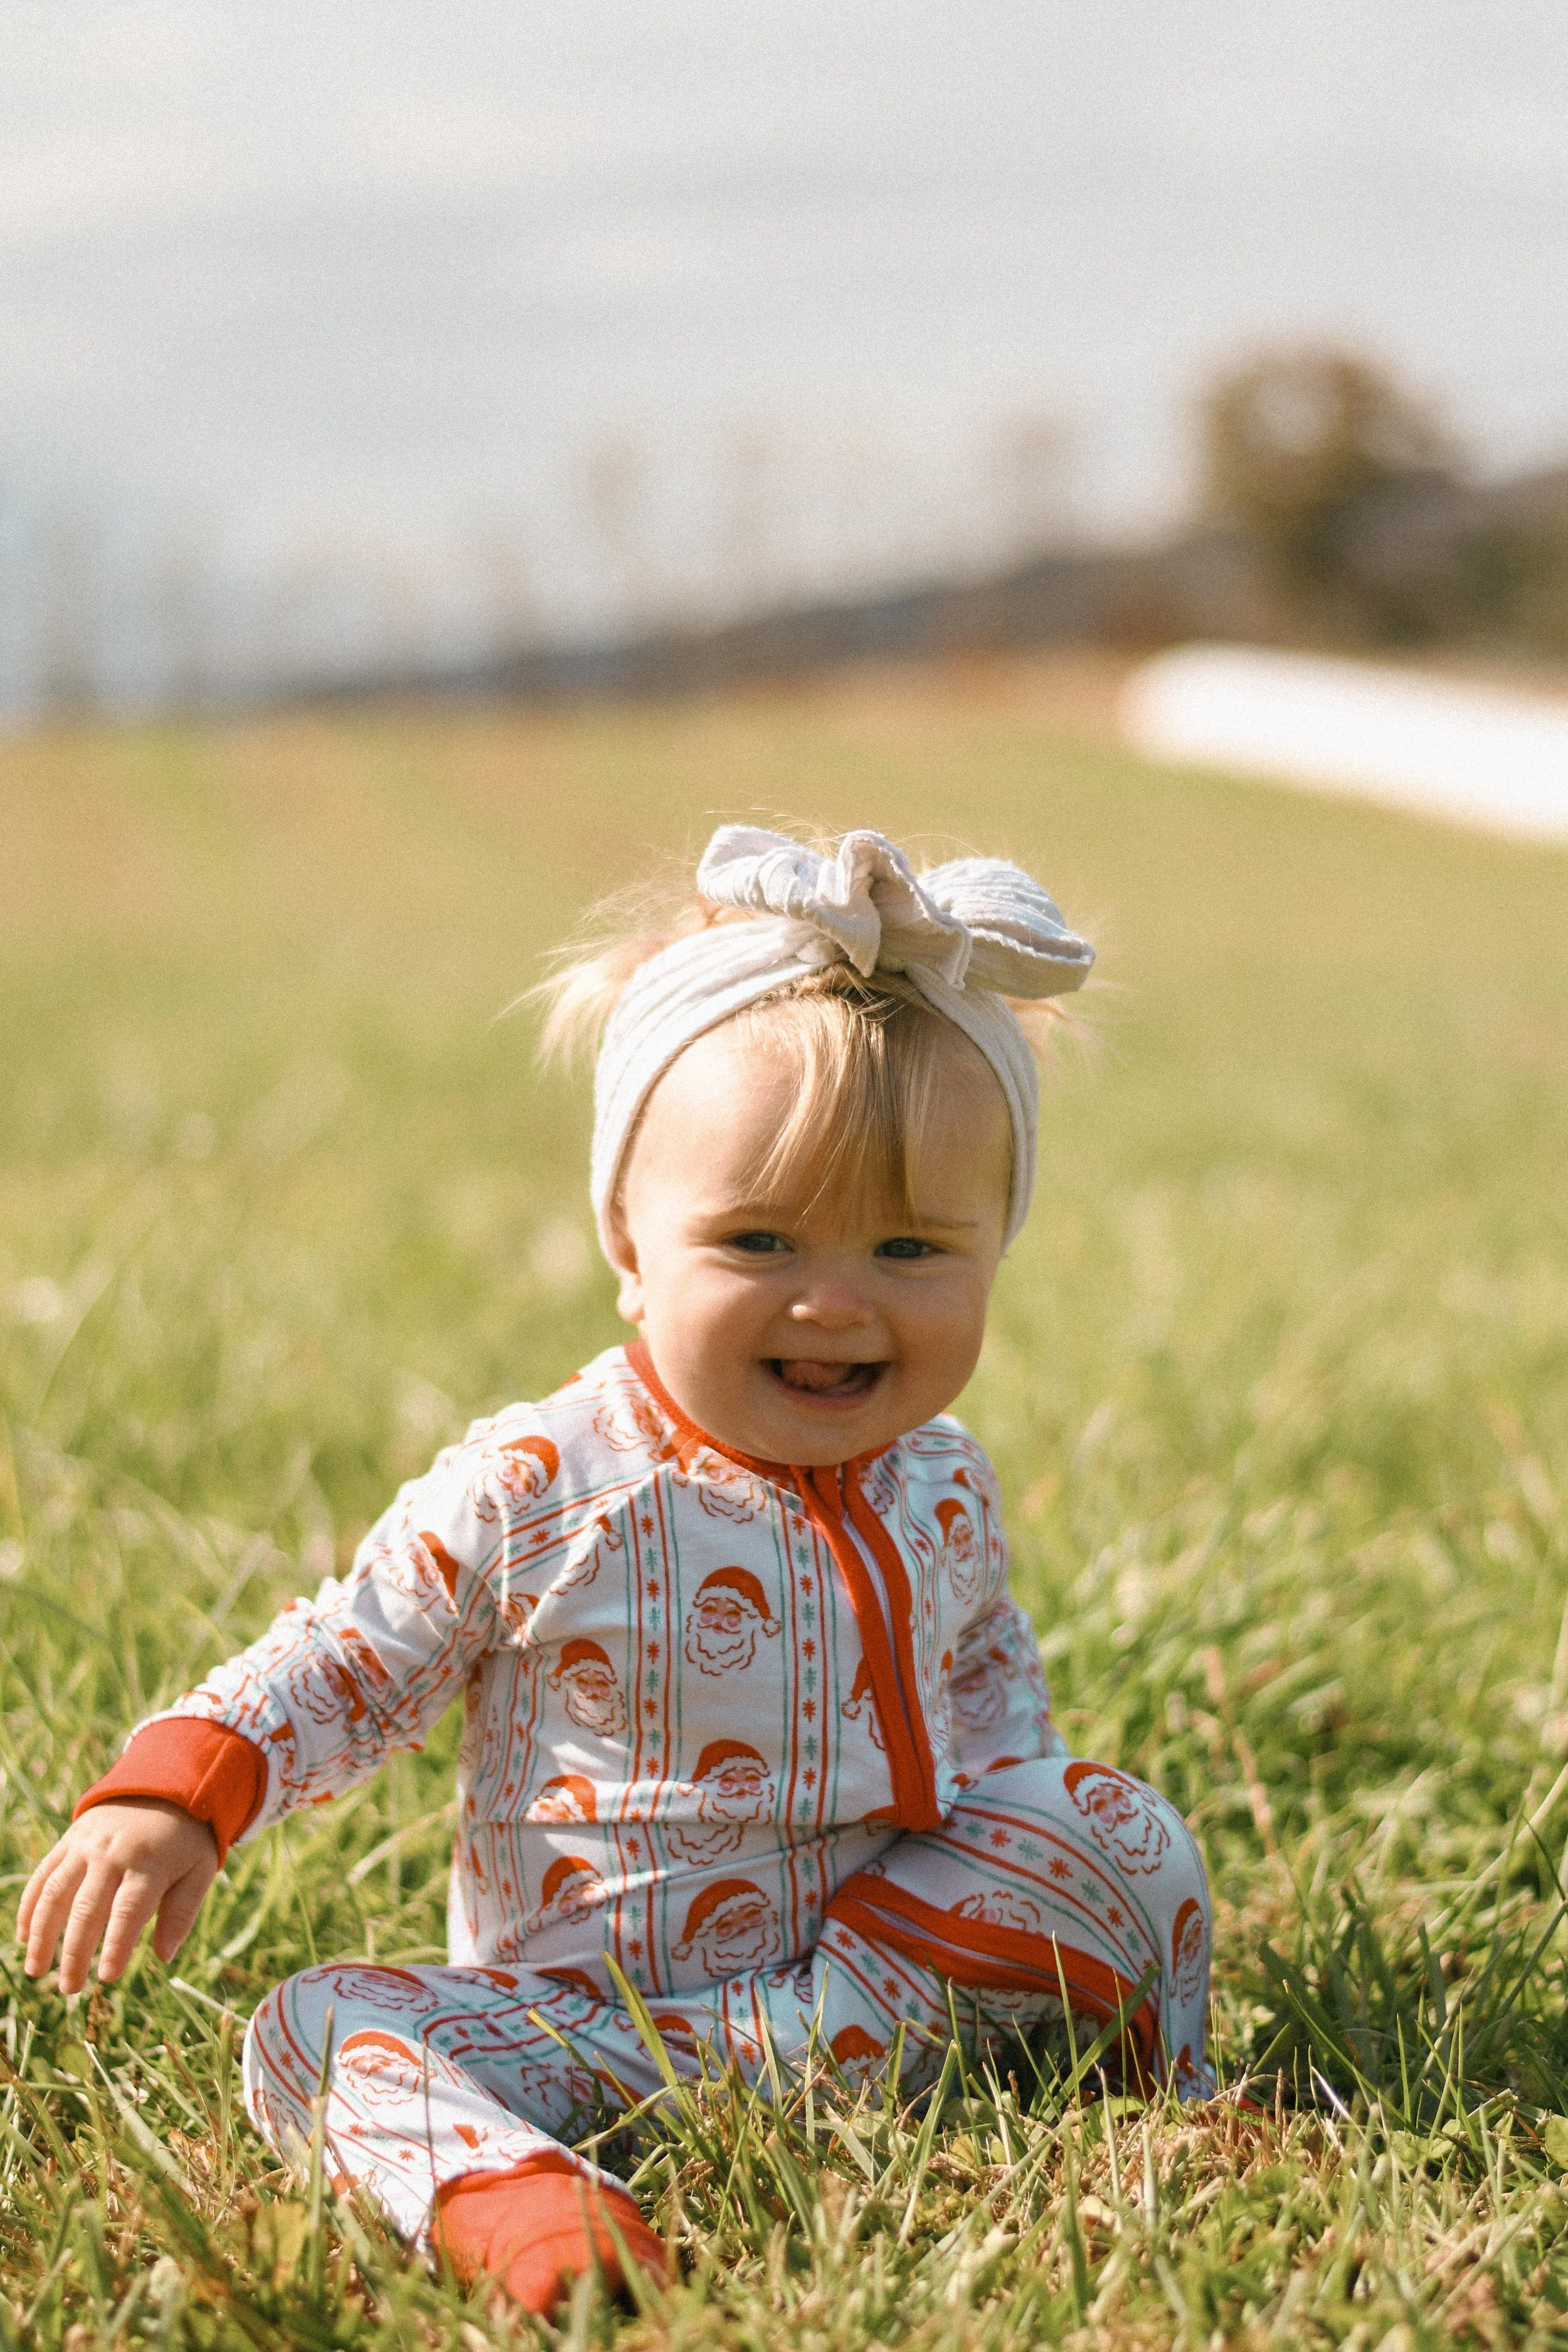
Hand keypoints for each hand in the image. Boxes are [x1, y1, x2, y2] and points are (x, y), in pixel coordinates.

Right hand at [17, 1800, 219, 1994]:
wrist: (164, 1786)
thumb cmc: (185, 1841)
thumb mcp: (199, 1871)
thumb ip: (182, 1913)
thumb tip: (163, 1957)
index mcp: (149, 1864)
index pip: (129, 1911)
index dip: (117, 1945)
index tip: (107, 1978)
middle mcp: (113, 1854)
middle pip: (87, 1909)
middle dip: (75, 1952)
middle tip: (70, 1989)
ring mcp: (86, 1845)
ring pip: (55, 1893)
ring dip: (42, 1934)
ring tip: (36, 1971)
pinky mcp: (69, 1840)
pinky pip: (43, 1874)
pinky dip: (30, 1905)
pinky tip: (24, 1936)